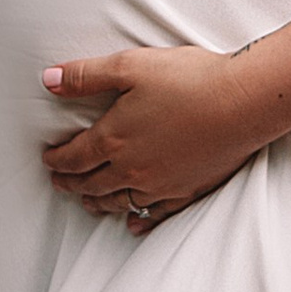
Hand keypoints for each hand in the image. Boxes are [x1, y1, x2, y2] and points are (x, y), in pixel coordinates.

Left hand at [40, 44, 262, 232]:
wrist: (242, 103)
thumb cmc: (188, 79)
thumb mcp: (129, 66)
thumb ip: (86, 76)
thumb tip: (48, 80)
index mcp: (113, 138)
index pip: (74, 157)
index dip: (57, 160)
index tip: (48, 160)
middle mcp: (132, 169)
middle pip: (92, 183)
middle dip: (71, 183)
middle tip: (60, 183)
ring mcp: (160, 184)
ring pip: (119, 202)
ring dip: (98, 202)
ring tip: (88, 201)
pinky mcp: (187, 191)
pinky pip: (156, 214)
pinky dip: (139, 221)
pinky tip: (133, 226)